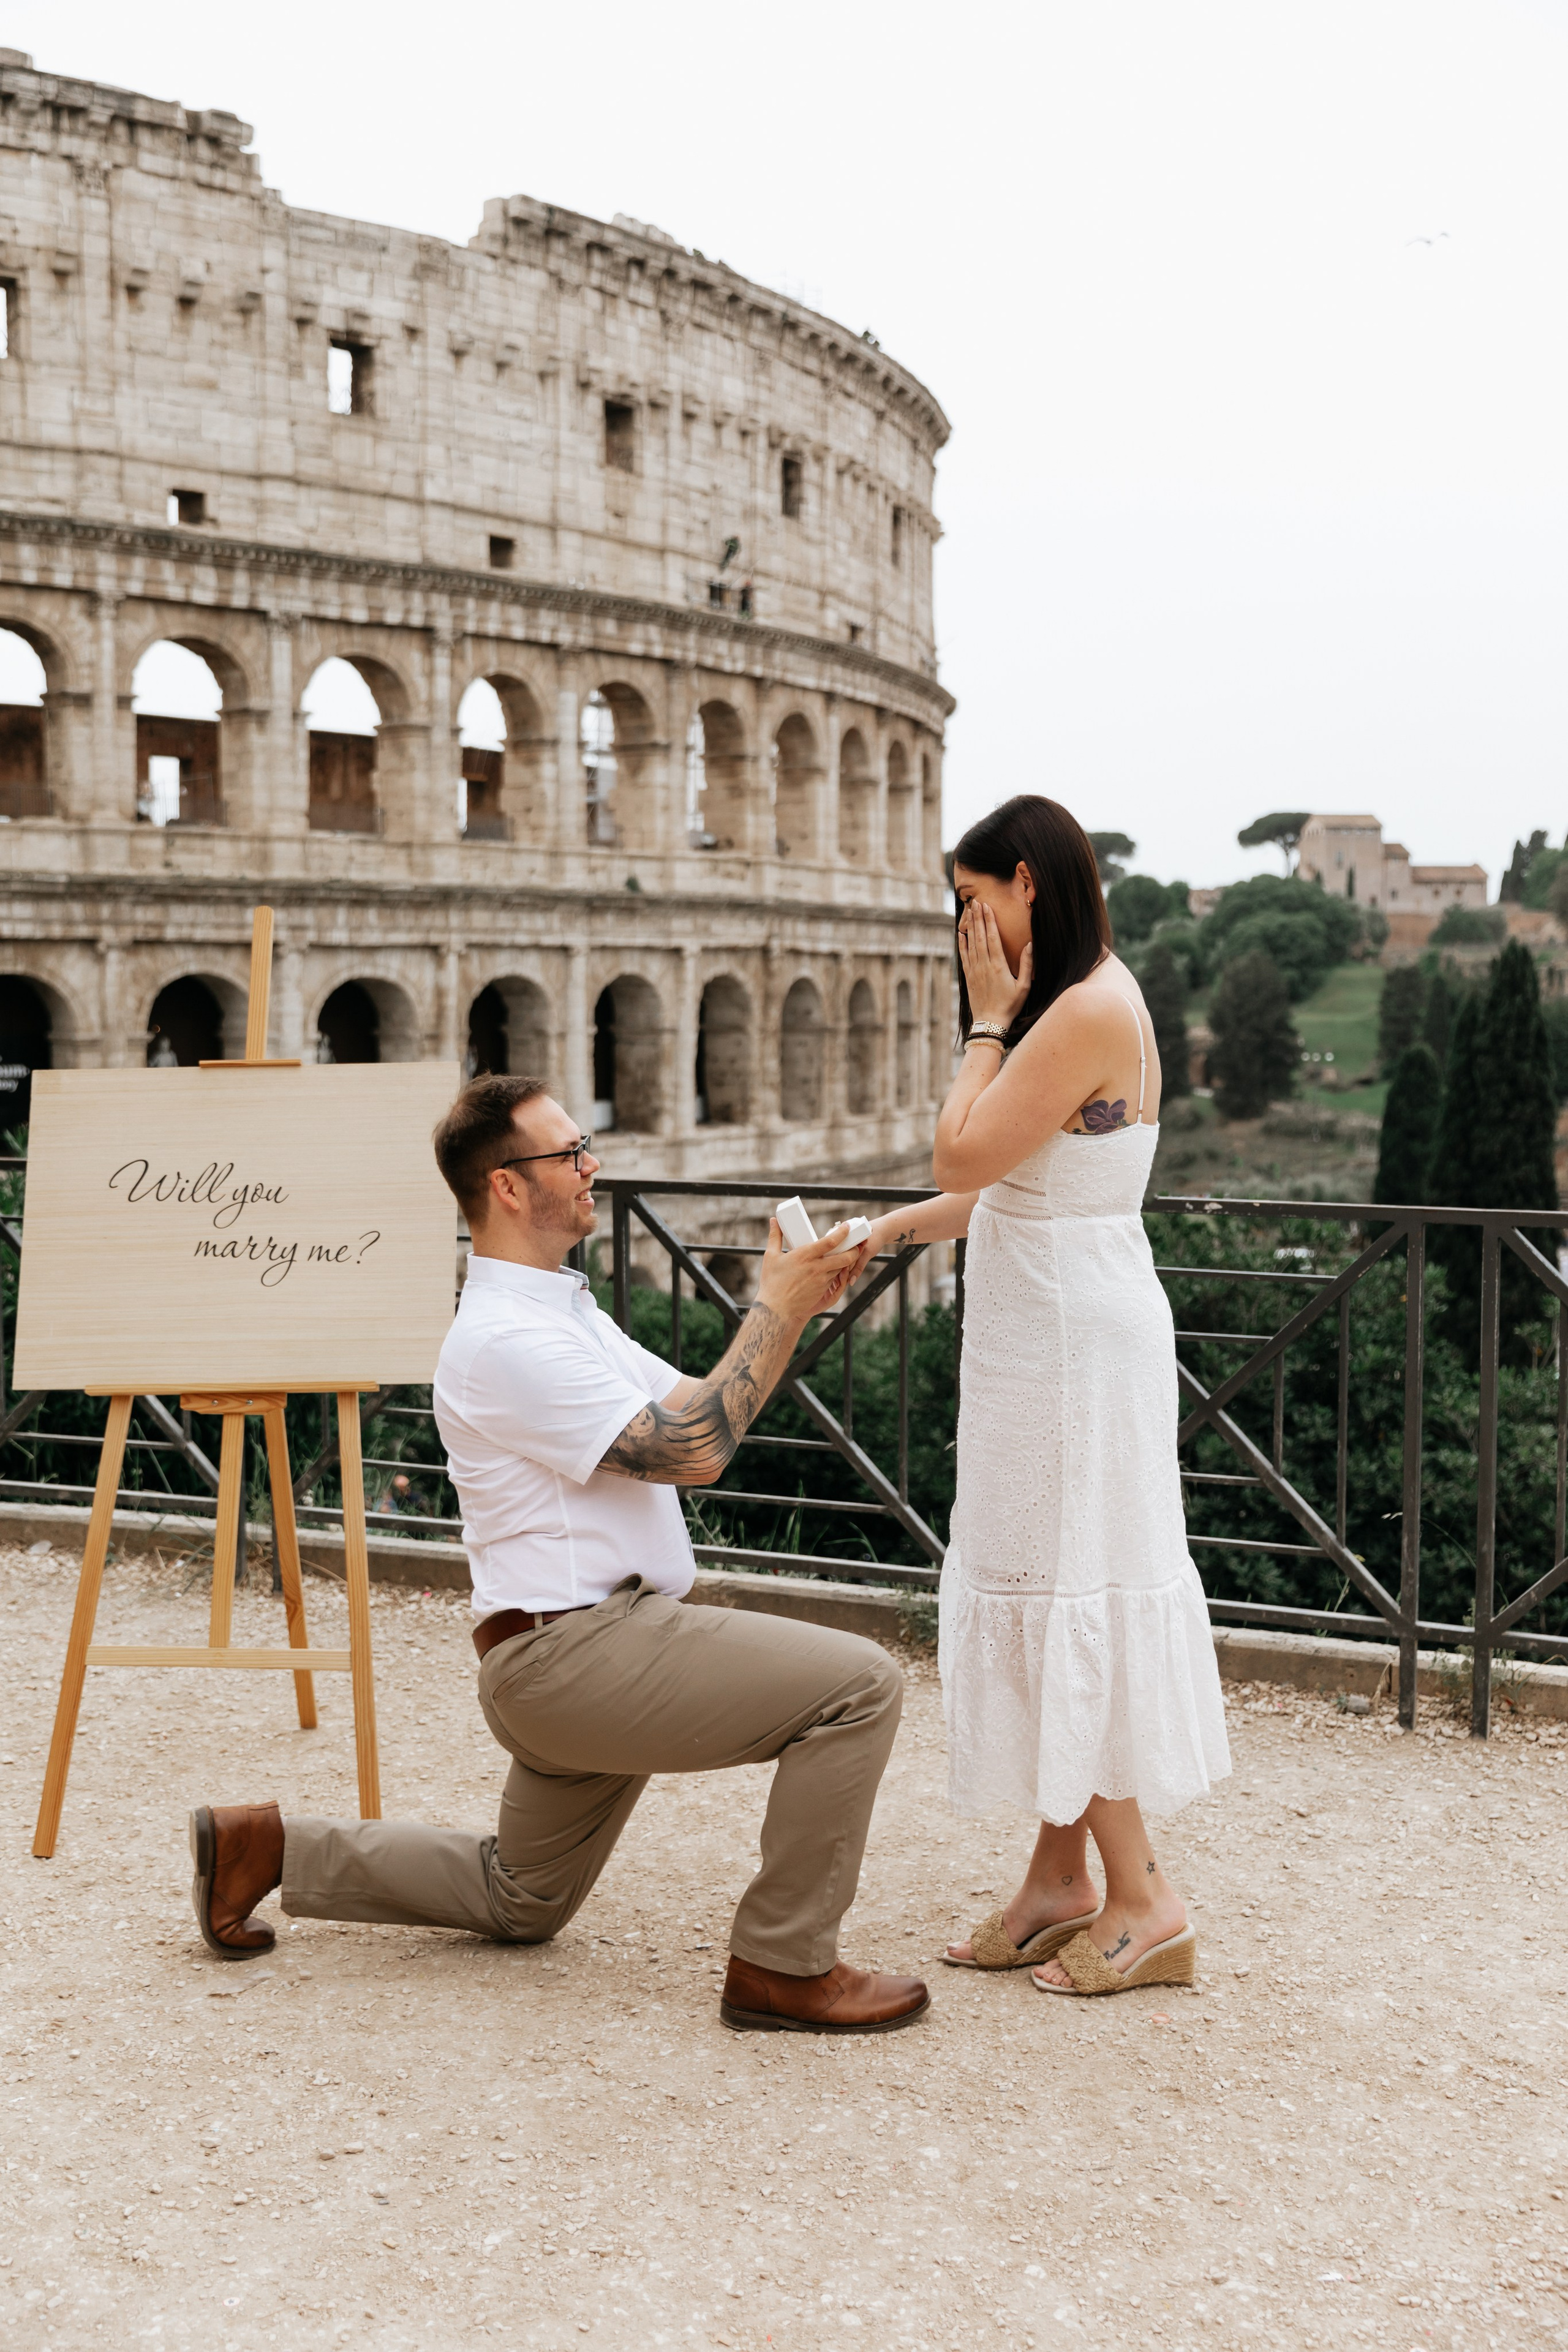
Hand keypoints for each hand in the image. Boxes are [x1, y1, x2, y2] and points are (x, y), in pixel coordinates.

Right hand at [755, 1218, 859, 1324]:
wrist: (776, 1309)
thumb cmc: (772, 1282)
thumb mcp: (770, 1256)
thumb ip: (775, 1236)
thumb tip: (773, 1221)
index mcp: (805, 1256)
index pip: (830, 1242)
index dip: (842, 1233)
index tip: (847, 1227)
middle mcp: (816, 1268)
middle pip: (845, 1257)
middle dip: (855, 1250)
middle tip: (857, 1243)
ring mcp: (821, 1281)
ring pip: (841, 1268)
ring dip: (847, 1261)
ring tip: (849, 1253)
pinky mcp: (822, 1290)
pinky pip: (834, 1279)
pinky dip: (837, 1272)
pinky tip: (836, 1268)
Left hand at [957, 898, 1031, 1027]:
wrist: (990, 1022)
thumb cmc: (1010, 1005)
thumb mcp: (1024, 986)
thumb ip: (1026, 964)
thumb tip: (1029, 945)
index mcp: (999, 966)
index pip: (992, 937)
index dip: (989, 921)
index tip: (987, 907)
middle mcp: (984, 965)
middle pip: (980, 936)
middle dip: (978, 918)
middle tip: (976, 902)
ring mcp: (975, 970)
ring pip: (971, 943)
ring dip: (971, 926)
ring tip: (970, 911)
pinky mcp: (969, 977)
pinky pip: (964, 956)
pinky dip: (962, 943)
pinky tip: (961, 933)